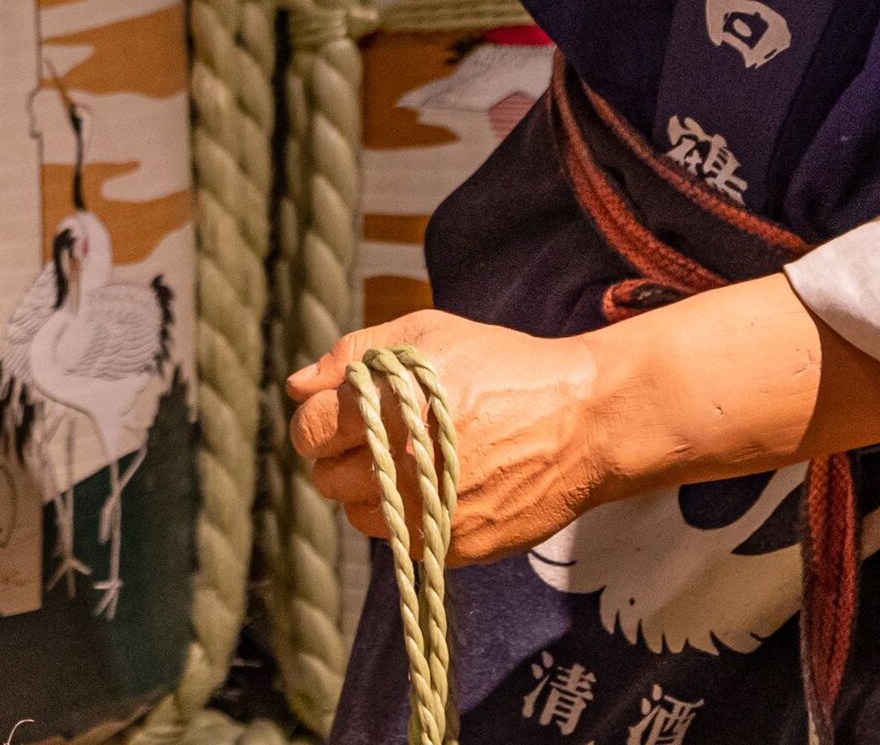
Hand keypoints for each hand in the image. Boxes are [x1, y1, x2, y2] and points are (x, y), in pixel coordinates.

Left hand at [286, 309, 616, 564]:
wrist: (582, 420)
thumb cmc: (503, 367)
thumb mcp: (427, 334)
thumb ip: (353, 354)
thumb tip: (298, 385)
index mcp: (387, 406)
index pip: (308, 431)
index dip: (316, 423)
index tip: (336, 418)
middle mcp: (400, 463)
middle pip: (326, 478)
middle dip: (342, 457)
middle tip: (379, 438)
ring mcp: (427, 510)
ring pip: (359, 516)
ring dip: (371, 492)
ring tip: (410, 462)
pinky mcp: (454, 545)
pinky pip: (403, 540)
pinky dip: (410, 517)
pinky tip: (440, 485)